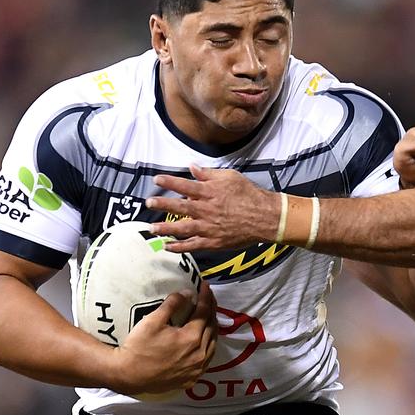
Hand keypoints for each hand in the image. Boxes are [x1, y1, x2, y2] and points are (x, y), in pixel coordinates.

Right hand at [110, 284, 217, 395]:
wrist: (128, 376)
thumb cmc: (139, 347)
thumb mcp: (152, 321)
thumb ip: (172, 305)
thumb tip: (187, 293)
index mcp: (191, 338)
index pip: (204, 312)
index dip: (206, 297)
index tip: (205, 285)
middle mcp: (199, 354)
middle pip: (211, 327)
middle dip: (211, 310)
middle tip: (208, 298)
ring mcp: (197, 369)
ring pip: (213, 344)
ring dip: (212, 328)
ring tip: (208, 316)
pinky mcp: (192, 379)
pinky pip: (207, 360)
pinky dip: (208, 346)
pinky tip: (204, 341)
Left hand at [146, 165, 278, 252]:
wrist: (265, 217)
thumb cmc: (249, 195)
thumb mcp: (230, 177)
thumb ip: (209, 174)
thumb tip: (192, 168)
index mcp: (210, 192)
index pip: (185, 185)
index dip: (169, 182)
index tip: (156, 179)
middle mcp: (207, 210)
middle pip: (180, 206)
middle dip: (162, 204)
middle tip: (149, 202)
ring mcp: (209, 227)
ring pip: (182, 228)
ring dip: (165, 228)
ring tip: (152, 228)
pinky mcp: (213, 242)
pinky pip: (192, 245)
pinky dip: (179, 247)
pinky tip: (167, 246)